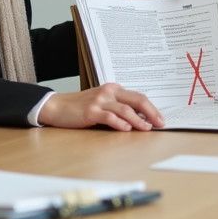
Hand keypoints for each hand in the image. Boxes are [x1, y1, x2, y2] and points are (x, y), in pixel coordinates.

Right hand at [38, 83, 163, 131]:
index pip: (138, 97)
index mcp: (114, 89)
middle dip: (151, 112)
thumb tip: (140, 119)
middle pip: (136, 100)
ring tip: (147, 128)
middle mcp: (108, 92)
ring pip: (125, 109)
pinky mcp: (91, 111)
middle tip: (160, 123)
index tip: (160, 118)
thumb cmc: (80, 107)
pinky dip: (120, 123)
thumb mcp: (102, 102)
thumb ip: (118, 107)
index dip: (152, 108)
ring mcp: (99, 101)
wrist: (57, 106)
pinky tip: (127, 129)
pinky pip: (109, 116)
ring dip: (138, 120)